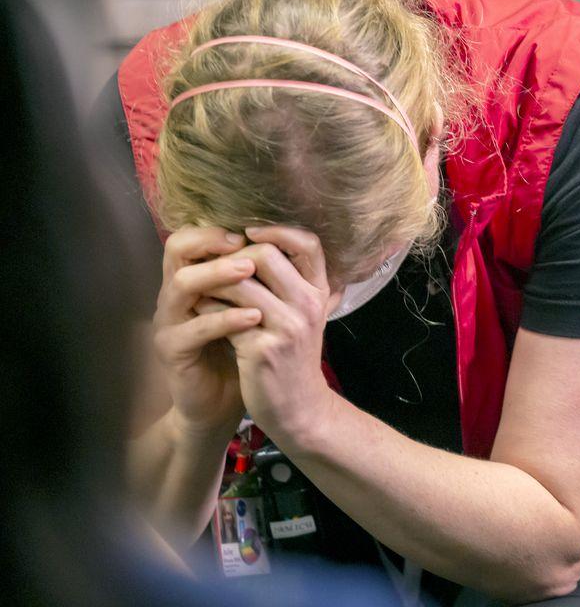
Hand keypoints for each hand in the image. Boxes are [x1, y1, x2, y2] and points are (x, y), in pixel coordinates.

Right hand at [152, 225, 262, 437]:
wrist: (221, 403)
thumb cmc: (240, 352)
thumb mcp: (256, 310)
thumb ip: (268, 281)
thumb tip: (307, 251)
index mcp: (194, 279)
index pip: (194, 237)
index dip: (220, 229)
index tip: (256, 230)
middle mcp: (176, 294)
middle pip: (177, 248)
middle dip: (212, 241)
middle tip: (246, 242)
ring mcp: (171, 321)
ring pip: (182, 283)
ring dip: (219, 274)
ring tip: (251, 270)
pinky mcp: (173, 350)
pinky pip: (195, 328)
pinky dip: (226, 319)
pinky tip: (254, 317)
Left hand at [195, 225, 334, 443]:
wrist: (299, 409)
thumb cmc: (295, 358)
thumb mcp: (305, 316)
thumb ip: (292, 284)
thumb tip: (259, 245)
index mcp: (319, 293)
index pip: (309, 243)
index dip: (279, 230)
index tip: (251, 231)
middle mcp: (307, 305)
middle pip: (265, 255)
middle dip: (232, 255)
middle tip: (213, 263)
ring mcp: (287, 327)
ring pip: (238, 282)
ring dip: (212, 279)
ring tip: (200, 283)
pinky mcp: (262, 349)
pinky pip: (224, 314)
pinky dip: (207, 307)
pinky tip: (199, 310)